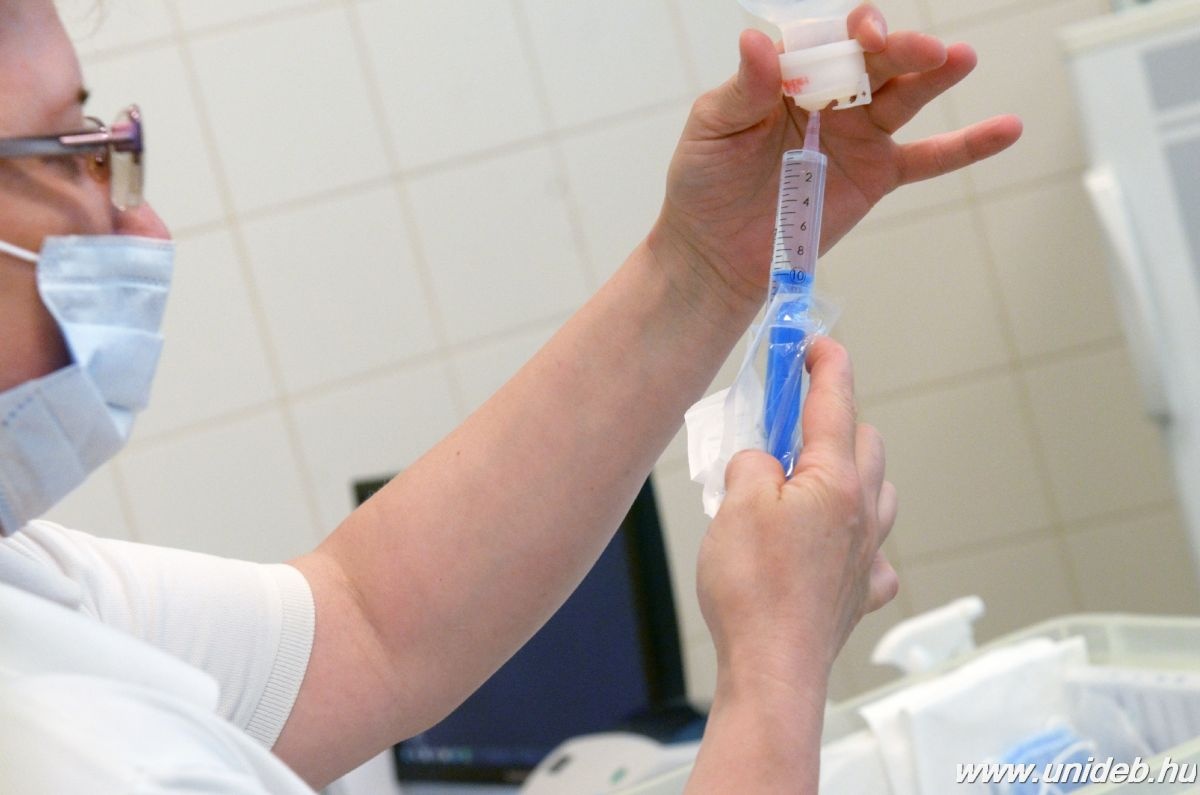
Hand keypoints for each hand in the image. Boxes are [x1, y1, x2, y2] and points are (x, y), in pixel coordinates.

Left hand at [651, 4, 1022, 315]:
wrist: (715, 253)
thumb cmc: (704, 185)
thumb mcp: (712, 130)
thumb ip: (742, 89)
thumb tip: (759, 43)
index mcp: (788, 73)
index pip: (829, 38)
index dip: (850, 31)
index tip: (864, 36)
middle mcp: (830, 95)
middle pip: (876, 60)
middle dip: (900, 48)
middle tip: (924, 49)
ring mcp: (858, 134)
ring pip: (905, 95)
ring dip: (934, 76)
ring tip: (960, 59)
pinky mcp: (875, 175)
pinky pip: (928, 158)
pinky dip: (967, 146)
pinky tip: (1006, 128)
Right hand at [696, 337, 897, 690]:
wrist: (771, 668)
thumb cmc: (753, 590)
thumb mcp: (734, 503)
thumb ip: (750, 464)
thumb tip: (760, 461)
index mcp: (835, 480)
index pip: (834, 403)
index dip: (826, 365)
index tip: (817, 344)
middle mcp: (862, 512)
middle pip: (864, 442)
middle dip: (834, 419)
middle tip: (789, 422)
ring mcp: (866, 554)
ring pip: (879, 492)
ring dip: (852, 473)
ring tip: (810, 481)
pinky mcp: (858, 592)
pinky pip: (874, 552)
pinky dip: (857, 536)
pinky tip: (831, 547)